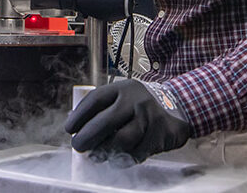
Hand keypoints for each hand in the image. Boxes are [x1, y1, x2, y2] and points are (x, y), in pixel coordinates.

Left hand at [64, 80, 190, 161]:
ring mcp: (149, 117)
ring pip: (122, 140)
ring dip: (105, 151)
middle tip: (78, 146)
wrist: (177, 104)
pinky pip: (137, 152)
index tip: (69, 129)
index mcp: (122, 88)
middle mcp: (136, 100)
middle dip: (88, 137)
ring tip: (96, 155)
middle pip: (106, 121)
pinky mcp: (160, 134)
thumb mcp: (121, 96)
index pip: (96, 100)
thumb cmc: (139, 104)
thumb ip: (101, 107)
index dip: (79, 116)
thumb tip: (73, 123)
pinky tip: (116, 158)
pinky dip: (123, 159)